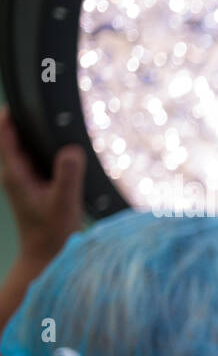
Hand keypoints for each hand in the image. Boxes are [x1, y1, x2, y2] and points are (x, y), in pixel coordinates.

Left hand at [0, 106, 85, 261]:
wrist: (46, 255)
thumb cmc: (52, 232)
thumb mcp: (64, 202)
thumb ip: (68, 174)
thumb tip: (72, 149)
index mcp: (14, 173)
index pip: (3, 135)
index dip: (9, 115)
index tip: (21, 100)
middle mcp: (14, 173)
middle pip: (14, 137)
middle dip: (28, 122)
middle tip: (47, 109)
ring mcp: (21, 179)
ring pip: (26, 148)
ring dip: (37, 137)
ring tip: (54, 125)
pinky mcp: (32, 185)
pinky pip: (35, 159)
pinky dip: (45, 151)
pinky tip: (60, 151)